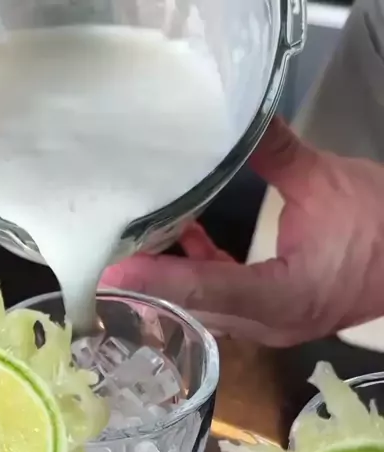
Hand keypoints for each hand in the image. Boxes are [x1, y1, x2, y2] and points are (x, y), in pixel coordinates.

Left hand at [99, 118, 383, 346]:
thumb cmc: (380, 227)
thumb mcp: (326, 184)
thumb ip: (278, 155)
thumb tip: (242, 118)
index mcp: (285, 295)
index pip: (209, 290)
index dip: (158, 280)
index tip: (114, 273)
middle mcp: (271, 322)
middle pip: (197, 311)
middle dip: (150, 290)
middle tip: (104, 265)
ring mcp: (271, 325)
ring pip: (207, 312)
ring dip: (171, 286)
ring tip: (130, 255)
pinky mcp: (274, 316)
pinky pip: (226, 302)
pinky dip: (200, 276)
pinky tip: (182, 242)